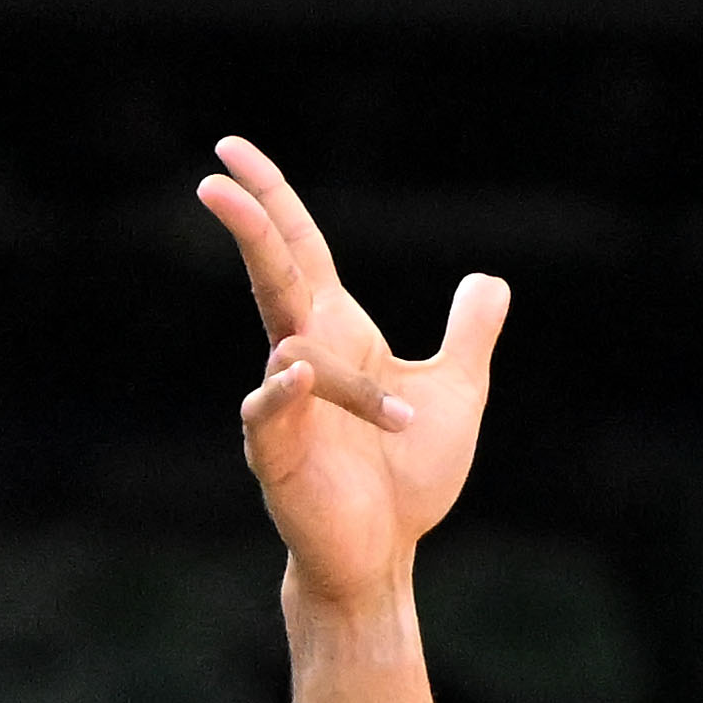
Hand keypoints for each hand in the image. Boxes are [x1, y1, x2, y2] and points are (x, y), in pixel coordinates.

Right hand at [197, 135, 509, 602]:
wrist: (384, 555)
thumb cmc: (406, 478)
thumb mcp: (456, 394)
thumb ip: (468, 336)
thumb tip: (490, 281)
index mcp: (337, 332)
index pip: (298, 248)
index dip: (270, 197)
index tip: (232, 147)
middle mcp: (301, 355)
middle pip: (272, 274)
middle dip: (247, 226)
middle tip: (212, 178)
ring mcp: (283, 404)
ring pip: (291, 348)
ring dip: (344, 376)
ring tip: (400, 421)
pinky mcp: (277, 454)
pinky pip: (270, 412)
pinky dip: (282, 391)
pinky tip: (293, 374)